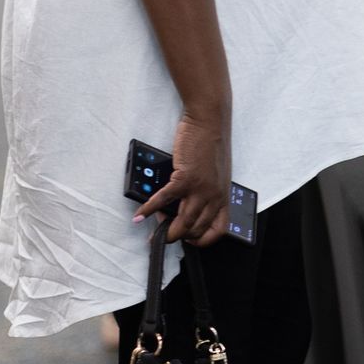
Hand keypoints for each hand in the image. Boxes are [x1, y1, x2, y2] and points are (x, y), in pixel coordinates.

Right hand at [134, 111, 233, 246]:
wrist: (209, 121)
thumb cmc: (211, 144)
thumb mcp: (215, 173)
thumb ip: (205, 191)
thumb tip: (184, 205)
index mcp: (224, 195)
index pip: (219, 229)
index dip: (203, 240)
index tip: (190, 241)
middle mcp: (215, 195)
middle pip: (197, 229)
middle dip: (179, 237)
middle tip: (165, 235)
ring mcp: (201, 188)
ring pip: (183, 222)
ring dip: (166, 231)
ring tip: (155, 234)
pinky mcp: (186, 178)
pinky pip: (164, 200)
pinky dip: (149, 210)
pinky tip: (140, 215)